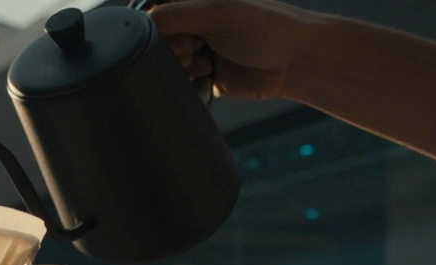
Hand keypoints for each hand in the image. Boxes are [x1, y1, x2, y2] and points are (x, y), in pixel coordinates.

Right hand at [150, 0, 318, 99]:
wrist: (294, 62)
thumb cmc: (266, 27)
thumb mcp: (217, 12)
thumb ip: (175, 14)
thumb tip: (140, 24)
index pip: (151, 11)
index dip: (156, 25)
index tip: (179, 32)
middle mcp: (191, 21)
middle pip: (154, 40)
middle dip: (171, 48)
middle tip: (195, 46)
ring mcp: (195, 47)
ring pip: (163, 63)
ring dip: (179, 66)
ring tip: (203, 61)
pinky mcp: (200, 73)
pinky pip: (177, 82)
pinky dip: (186, 81)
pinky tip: (206, 73)